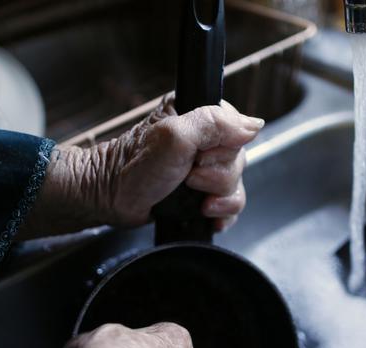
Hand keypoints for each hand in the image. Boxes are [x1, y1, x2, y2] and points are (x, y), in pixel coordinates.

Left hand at [21, 96, 262, 237]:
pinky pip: (230, 204)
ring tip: (193, 199)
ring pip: (236, 184)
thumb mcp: (175, 137)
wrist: (110, 199)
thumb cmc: (133, 167)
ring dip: (218, 198)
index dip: (224, 150)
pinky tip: (205, 215)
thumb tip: (255, 125)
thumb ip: (214, 124)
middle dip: (217, 178)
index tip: (199, 158)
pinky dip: (221, 214)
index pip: (238, 129)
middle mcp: (204, 138)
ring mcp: (203, 167)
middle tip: (189, 178)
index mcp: (198, 114)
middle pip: (239, 160)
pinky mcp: (202, 192)